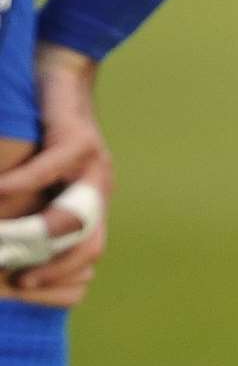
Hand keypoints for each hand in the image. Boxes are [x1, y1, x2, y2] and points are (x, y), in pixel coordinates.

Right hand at [0, 46, 110, 305]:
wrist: (62, 75)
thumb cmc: (42, 128)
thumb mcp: (42, 176)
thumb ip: (32, 208)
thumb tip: (8, 243)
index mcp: (92, 204)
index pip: (89, 255)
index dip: (65, 279)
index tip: (30, 291)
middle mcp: (99, 190)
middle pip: (90, 244)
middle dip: (57, 268)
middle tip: (21, 282)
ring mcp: (94, 166)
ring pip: (75, 213)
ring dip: (38, 233)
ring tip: (3, 242)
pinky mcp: (79, 139)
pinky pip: (50, 168)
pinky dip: (20, 182)